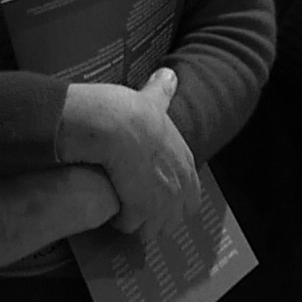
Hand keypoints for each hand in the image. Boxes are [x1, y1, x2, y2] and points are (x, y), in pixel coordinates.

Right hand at [59, 79, 202, 235]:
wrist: (117, 124)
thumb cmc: (134, 112)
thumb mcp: (153, 101)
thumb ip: (162, 91)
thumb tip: (168, 73)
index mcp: (185, 165)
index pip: (191, 198)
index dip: (172, 201)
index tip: (153, 196)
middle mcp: (179, 186)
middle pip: (173, 219)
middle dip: (155, 217)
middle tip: (134, 208)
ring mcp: (161, 201)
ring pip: (152, 228)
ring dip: (137, 223)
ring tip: (121, 212)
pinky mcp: (140, 210)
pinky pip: (131, 226)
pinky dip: (120, 221)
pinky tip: (110, 210)